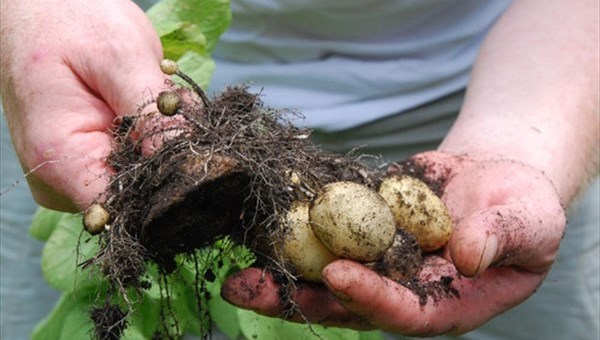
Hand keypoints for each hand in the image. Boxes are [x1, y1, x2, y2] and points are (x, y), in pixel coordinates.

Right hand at [1, 0, 166, 210]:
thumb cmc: (68, 19)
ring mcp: (73, 175)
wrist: (39, 6)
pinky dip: (153, 138)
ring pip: (141, 178)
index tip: (201, 160)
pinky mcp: (89, 163)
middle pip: (136, 195)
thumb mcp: (119, 57)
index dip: (169, 189)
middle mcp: (60, 180)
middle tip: (174, 106)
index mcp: (57, 158)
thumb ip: (152, 114)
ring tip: (153, 95)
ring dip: (162, 143)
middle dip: (169, 155)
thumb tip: (184, 169)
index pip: (124, 206)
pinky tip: (146, 105)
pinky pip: (135, 163)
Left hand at [221, 151, 565, 335]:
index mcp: (443, 303)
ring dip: (280, 271)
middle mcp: (401, 288)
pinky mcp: (361, 227)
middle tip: (247, 289)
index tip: (337, 275)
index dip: (370, 298)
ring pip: (323, 270)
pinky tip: (260, 221)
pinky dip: (296, 228)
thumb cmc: (522, 208)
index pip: (403, 312)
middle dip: (296, 299)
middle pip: (345, 301)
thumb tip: (466, 253)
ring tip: (236, 269)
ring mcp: (376, 259)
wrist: (496, 177)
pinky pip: (326, 230)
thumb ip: (499, 238)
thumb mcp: (525, 223)